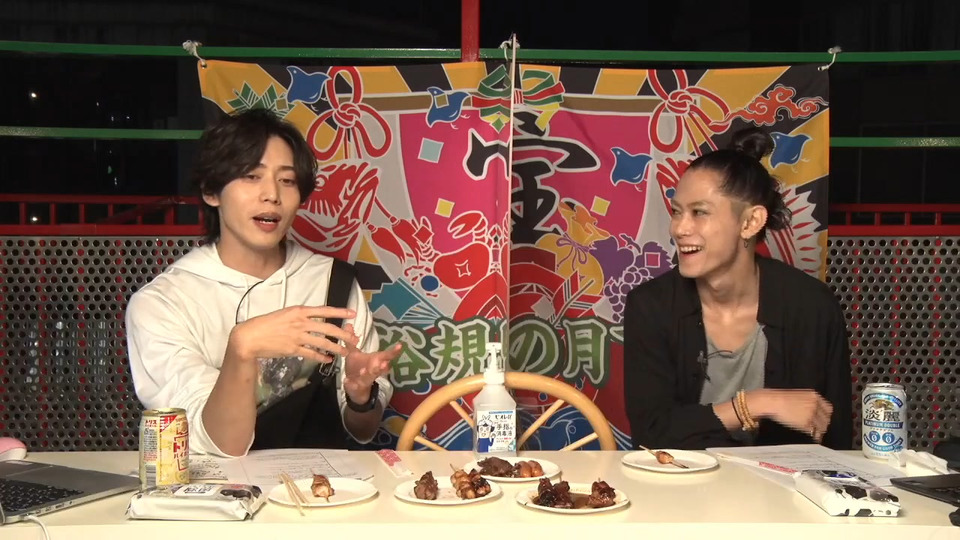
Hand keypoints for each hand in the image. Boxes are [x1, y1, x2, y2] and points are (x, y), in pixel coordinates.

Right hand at [228, 306, 359, 363]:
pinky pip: (312, 354)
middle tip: (354, 339)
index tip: (352, 313)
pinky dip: (321, 357)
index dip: (340, 312)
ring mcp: (298, 337)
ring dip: (336, 349)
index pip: (324, 310)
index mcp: (299, 311)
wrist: (250, 337)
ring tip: (345, 353)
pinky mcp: (293, 350)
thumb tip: (312, 320)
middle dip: (343, 334)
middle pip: (328, 328)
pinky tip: (328, 360)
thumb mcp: (284, 314)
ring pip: (323, 343)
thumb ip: (299, 317)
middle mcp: (301, 323)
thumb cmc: (265, 324)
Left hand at [342, 322, 402, 403]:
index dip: (393, 352)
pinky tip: (347, 382)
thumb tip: (348, 324)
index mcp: (375, 361)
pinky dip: (351, 384)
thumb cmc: (357, 368)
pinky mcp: (356, 388)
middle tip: (384, 363)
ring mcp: (365, 380)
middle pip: (380, 368)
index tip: (400, 346)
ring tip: (364, 371)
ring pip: (369, 377)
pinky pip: (354, 386)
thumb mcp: (354, 354)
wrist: (354, 389)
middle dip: (382, 366)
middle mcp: (373, 371)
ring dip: (368, 374)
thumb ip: (352, 341)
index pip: (386, 356)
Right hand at [750, 389, 832, 441]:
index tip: (822, 419)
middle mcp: (815, 405)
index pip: (828, 408)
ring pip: (822, 426)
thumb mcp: (799, 395)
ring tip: (815, 434)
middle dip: (823, 424)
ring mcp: (811, 414)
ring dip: (819, 431)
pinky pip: (814, 432)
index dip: (825, 415)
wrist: (772, 401)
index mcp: (814, 396)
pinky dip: (814, 436)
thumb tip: (813, 412)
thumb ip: (808, 402)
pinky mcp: (806, 423)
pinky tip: (812, 437)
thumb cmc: (780, 398)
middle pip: (826, 418)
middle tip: (819, 429)